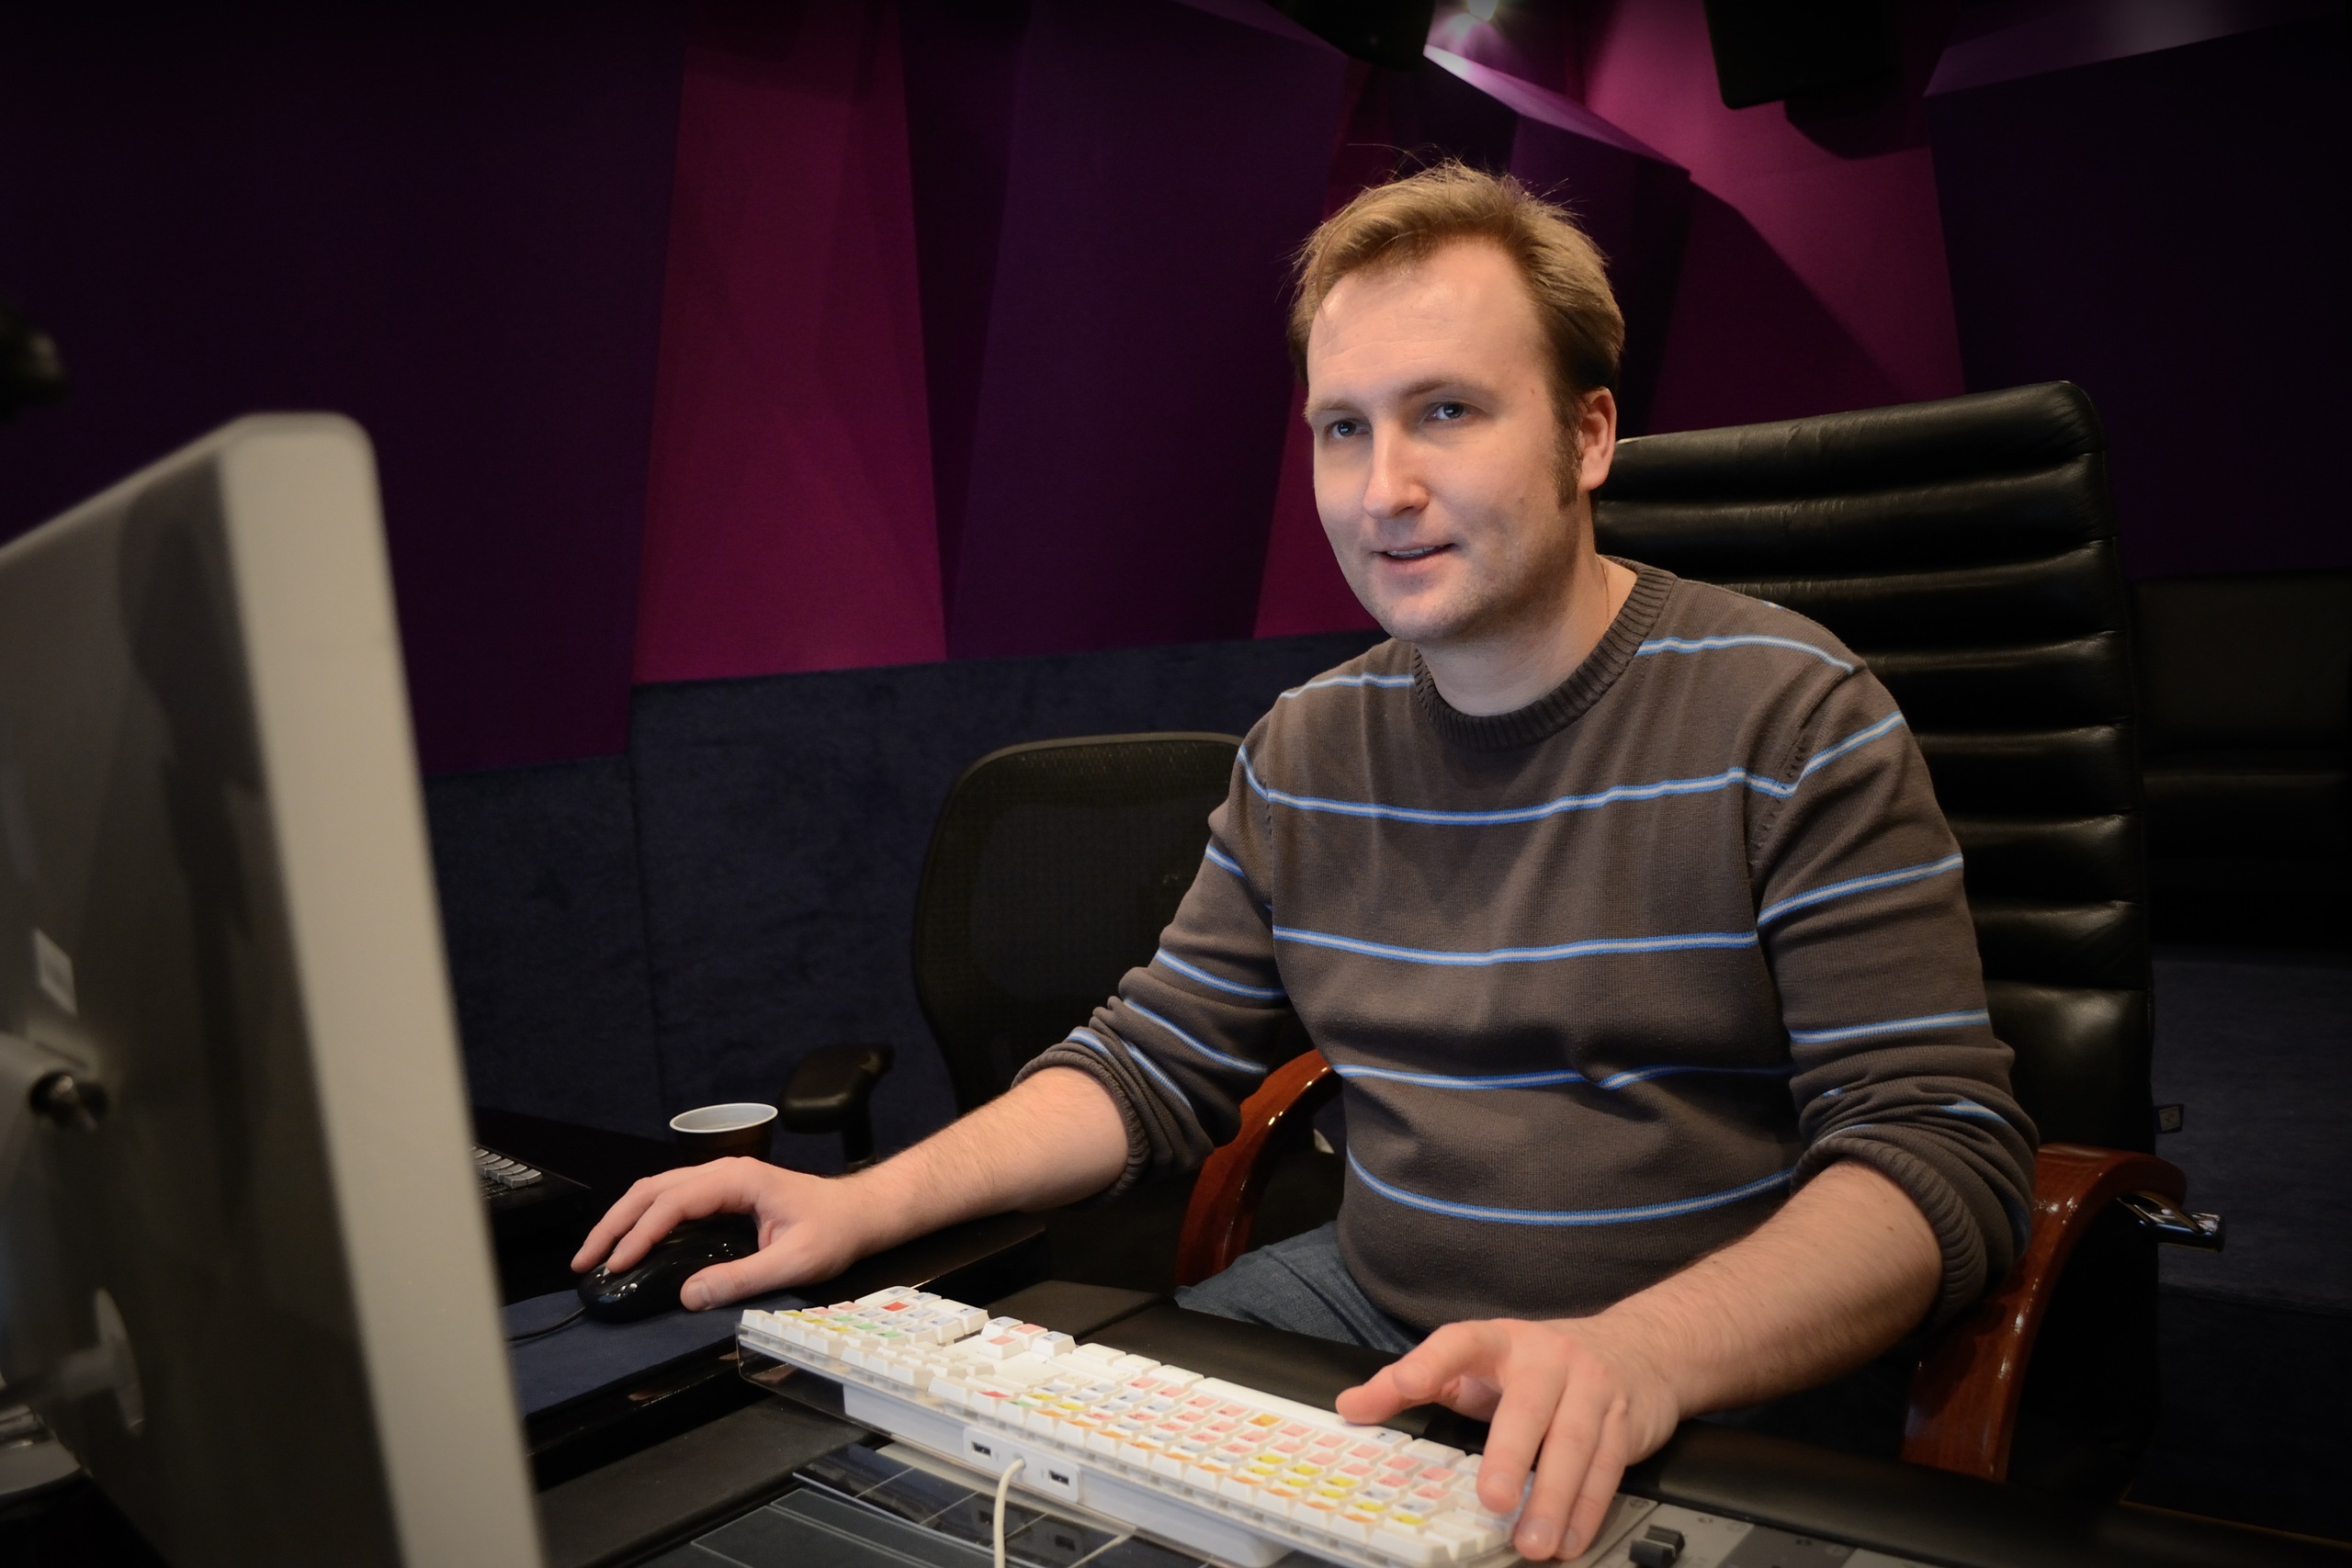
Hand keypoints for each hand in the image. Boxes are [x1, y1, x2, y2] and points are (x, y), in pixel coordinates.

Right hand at [569, 1158, 875, 1309]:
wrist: (859, 1213)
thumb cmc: (835, 1231)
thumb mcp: (794, 1261)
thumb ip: (743, 1278)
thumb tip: (689, 1296)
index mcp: (738, 1180)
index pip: (673, 1202)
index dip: (640, 1233)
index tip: (617, 1263)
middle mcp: (723, 1173)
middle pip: (652, 1190)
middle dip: (614, 1224)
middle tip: (585, 1260)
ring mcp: (720, 1181)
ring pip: (656, 1191)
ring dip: (623, 1220)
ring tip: (597, 1255)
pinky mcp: (721, 1195)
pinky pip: (672, 1201)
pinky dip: (643, 1221)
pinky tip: (630, 1245)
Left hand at [1334, 1317, 1681, 1560]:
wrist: (1638, 1347)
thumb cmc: (1540, 1365)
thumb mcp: (1475, 1364)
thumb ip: (1411, 1383)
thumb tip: (1349, 1406)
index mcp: (1502, 1341)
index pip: (1460, 1342)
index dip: (1431, 1361)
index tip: (1407, 1384)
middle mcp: (1549, 1358)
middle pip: (1529, 1407)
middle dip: (1510, 1456)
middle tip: (1492, 1500)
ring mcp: (1592, 1387)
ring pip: (1574, 1444)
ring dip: (1554, 1499)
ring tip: (1533, 1541)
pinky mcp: (1625, 1421)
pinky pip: (1607, 1468)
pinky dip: (1588, 1510)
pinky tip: (1569, 1539)